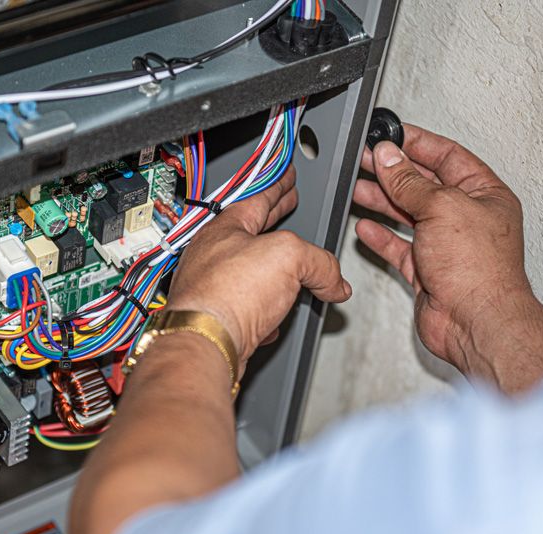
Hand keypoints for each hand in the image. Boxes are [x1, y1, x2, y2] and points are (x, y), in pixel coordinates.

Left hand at [166, 167, 351, 373]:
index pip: (258, 199)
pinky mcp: (217, 321)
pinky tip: (273, 318)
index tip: (288, 181)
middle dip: (274, 222)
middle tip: (287, 209)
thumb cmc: (227, 294)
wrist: (206, 343)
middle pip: (251, 233)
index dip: (279, 188)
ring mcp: (212, 290)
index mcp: (224, 229)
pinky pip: (245, 310)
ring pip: (249, 275)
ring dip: (273, 275)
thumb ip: (319, 261)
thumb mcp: (289, 257)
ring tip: (291, 273)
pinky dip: (263, 311)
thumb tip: (335, 281)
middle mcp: (212, 257)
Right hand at [354, 126, 542, 392]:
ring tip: (358, 187)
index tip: (389, 135)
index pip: (447, 156)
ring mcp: (447, 245)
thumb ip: (409, 182)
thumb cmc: (479, 270)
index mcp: (484, 194)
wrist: (476, 322)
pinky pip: (401, 248)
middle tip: (364, 160)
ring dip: (382, 200)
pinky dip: (382, 237)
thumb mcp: (442, 208)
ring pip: (409, 214)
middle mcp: (468, 218)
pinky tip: (366, 227)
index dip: (417, 143)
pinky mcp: (429, 271)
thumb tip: (389, 158)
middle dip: (393, 171)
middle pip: (424, 184)